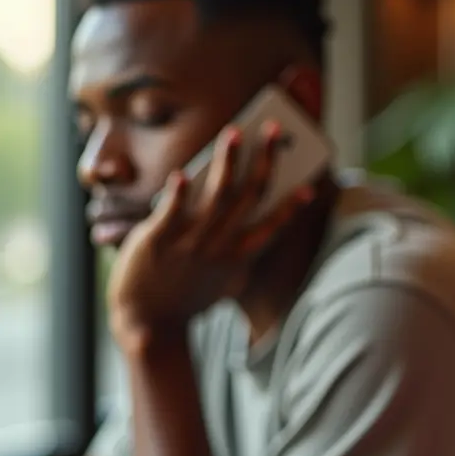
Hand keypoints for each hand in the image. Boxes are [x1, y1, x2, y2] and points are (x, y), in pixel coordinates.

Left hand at [107, 122, 312, 342]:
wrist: (147, 325)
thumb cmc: (184, 297)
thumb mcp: (223, 279)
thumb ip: (234, 247)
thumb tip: (238, 203)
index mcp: (238, 257)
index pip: (272, 225)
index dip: (291, 204)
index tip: (308, 185)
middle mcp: (220, 246)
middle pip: (249, 195)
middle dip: (265, 159)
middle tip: (274, 130)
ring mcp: (190, 243)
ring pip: (216, 195)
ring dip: (227, 161)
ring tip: (234, 133)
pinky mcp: (158, 242)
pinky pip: (171, 212)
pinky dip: (179, 192)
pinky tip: (183, 173)